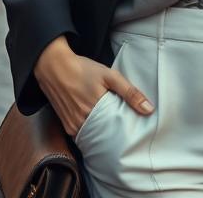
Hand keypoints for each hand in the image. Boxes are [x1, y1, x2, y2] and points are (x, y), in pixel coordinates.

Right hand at [34, 35, 153, 137]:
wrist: (53, 66)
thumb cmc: (82, 68)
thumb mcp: (109, 75)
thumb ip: (130, 92)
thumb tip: (149, 109)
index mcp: (95, 111)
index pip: (116, 131)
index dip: (126, 132)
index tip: (134, 131)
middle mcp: (82, 122)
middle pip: (105, 136)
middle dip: (115, 135)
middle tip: (125, 131)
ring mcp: (72, 126)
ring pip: (93, 136)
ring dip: (102, 133)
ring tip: (113, 128)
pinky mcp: (66, 126)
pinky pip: (82, 134)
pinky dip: (91, 131)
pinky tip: (98, 124)